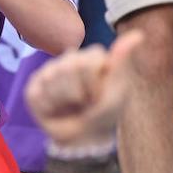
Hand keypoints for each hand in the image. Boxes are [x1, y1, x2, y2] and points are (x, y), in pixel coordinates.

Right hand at [25, 30, 143, 146]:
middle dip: (83, 90)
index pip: (91, 56)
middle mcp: (67, 61)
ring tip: (72, 106)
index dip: (97, 80)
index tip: (101, 92)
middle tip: (87, 101)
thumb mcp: (118, 89)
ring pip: (56, 77)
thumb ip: (122, 60)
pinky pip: (42, 90)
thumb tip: (138, 33)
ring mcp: (49, 72)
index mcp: (89, 58)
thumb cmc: (104, 114)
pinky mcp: (33, 87)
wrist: (84, 139)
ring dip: (69, 100)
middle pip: (73, 65)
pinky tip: (57, 109)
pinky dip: (53, 105)